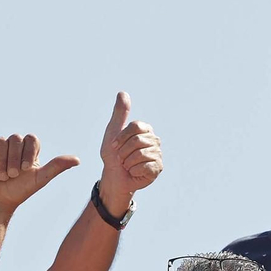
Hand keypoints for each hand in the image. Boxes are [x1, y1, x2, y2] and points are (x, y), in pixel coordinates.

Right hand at [0, 134, 78, 210]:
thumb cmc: (20, 190)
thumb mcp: (40, 178)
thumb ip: (57, 166)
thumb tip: (78, 160)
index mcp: (28, 149)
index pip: (31, 139)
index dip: (27, 153)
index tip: (25, 170)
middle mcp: (14, 144)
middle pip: (15, 139)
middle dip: (14, 160)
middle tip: (12, 175)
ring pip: (0, 143)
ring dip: (1, 163)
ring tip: (2, 177)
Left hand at [97, 91, 161, 207]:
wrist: (114, 177)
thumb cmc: (113, 156)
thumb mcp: (112, 132)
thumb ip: (119, 114)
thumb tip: (123, 93)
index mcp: (145, 129)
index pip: (135, 126)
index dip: (121, 137)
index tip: (114, 146)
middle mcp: (154, 139)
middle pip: (137, 140)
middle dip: (123, 152)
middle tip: (121, 158)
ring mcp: (157, 154)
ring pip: (140, 154)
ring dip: (127, 162)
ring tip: (127, 165)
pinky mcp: (158, 167)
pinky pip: (145, 166)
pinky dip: (134, 170)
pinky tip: (134, 172)